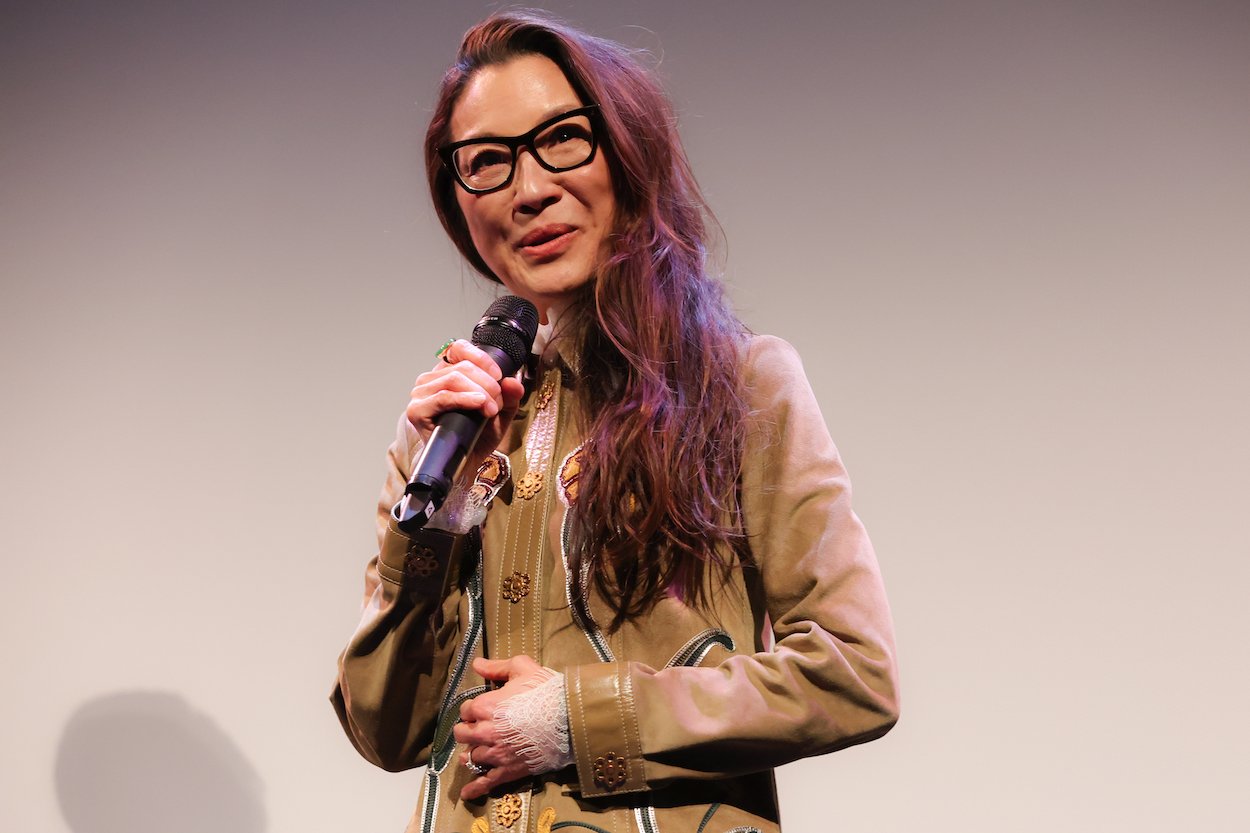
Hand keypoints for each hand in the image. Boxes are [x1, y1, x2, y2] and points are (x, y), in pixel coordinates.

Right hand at [406, 339, 525, 476]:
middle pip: (462, 366)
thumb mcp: (500, 413)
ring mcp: (421, 395)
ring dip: (479, 392)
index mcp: (447, 373)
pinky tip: (479, 404)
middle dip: (487, 383)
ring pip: (453, 379)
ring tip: (491, 409)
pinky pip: (443, 396)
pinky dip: (464, 398)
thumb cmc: (477, 436)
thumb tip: (514, 381)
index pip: (459, 349)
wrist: (465, 465)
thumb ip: (510, 396)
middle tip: (498, 402)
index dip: (481, 358)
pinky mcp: (417, 411)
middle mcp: (431, 381)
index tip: (498, 376)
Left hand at [453, 655, 550, 800]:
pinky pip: (487, 782)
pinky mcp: (509, 770)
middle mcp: (486, 732)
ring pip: (472, 757)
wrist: (571, 717)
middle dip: (467, 730)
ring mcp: (497, 753)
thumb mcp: (523, 668)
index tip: (480, 708)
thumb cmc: (547, 690)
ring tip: (473, 753)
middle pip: (463, 734)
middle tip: (476, 729)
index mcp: (486, 706)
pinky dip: (475, 788)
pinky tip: (467, 793)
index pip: (466, 710)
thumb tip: (477, 664)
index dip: (472, 708)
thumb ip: (497, 667)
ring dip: (472, 754)